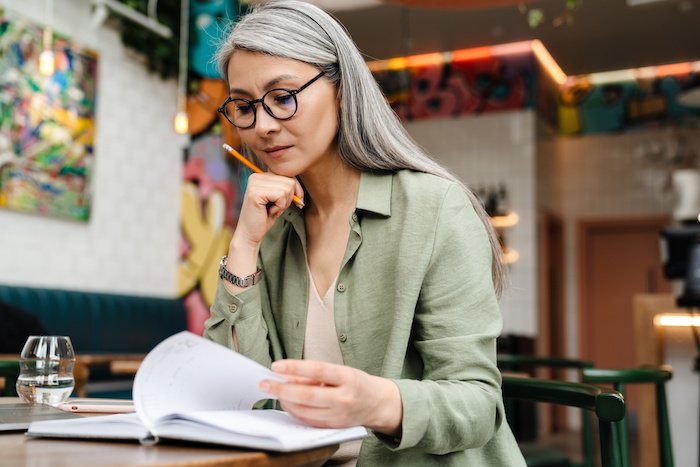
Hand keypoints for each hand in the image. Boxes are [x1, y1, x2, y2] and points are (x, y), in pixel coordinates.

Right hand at [232, 172, 303, 248]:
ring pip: (287, 188)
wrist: (249, 234)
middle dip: (289, 198)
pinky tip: (269, 212)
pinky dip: (279, 207)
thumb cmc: (264, 218)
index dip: (296, 190)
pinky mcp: (255, 193)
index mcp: (261, 176)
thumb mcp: (279, 200)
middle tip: (277, 208)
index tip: (296, 202)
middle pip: (289, 180)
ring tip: (272, 209)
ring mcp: (255, 183)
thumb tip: (300, 186)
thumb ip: (286, 189)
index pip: (288, 175)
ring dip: (283, 203)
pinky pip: (281, 195)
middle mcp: (256, 176)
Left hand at [259, 360, 402, 435]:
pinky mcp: (333, 427)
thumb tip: (287, 374)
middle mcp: (344, 398)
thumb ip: (315, 373)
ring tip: (274, 391)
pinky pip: (308, 420)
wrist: (378, 404)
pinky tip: (286, 402)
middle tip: (265, 383)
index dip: (295, 368)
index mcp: (348, 378)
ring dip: (285, 401)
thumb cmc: (357, 383)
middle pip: (307, 395)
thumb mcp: (341, 371)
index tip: (277, 366)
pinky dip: (294, 411)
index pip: (318, 371)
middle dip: (282, 389)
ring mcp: (339, 416)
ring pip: (304, 410)